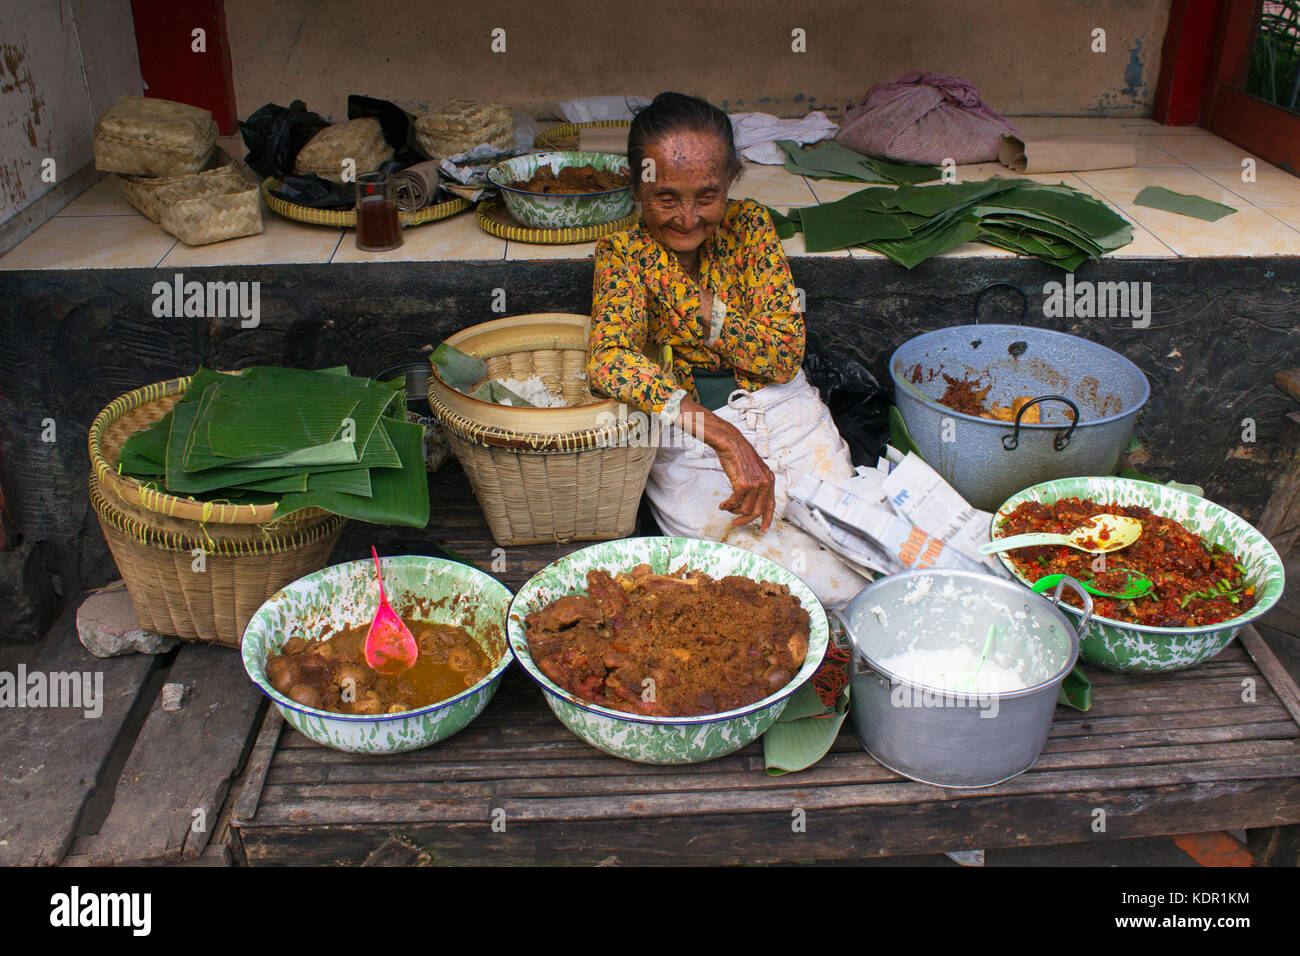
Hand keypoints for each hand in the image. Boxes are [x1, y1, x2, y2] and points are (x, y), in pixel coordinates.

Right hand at [676, 397, 775, 532]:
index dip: (768, 519)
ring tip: (727, 508)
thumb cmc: (738, 454)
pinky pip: (735, 502)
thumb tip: (751, 500)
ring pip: (746, 509)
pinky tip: (723, 505)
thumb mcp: (753, 469)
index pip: (771, 504)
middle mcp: (766, 482)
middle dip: (746, 520)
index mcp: (770, 478)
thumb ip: (756, 483)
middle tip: (736, 523)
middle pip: (759, 511)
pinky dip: (728, 506)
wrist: (729, 442)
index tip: (764, 529)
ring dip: (734, 512)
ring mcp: (755, 483)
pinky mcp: (743, 484)